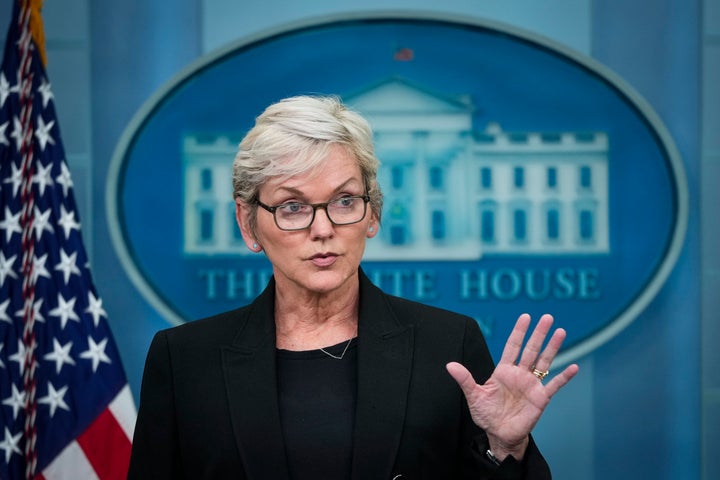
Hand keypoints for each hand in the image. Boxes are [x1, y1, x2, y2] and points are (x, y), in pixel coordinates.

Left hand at [446, 313, 578, 460]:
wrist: (499, 434)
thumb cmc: (486, 414)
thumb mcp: (474, 395)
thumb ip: (465, 379)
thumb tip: (449, 365)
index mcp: (503, 371)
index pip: (512, 346)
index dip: (519, 332)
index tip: (526, 317)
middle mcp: (519, 374)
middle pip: (531, 349)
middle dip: (538, 333)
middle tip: (548, 317)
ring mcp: (531, 385)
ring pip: (544, 362)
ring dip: (552, 347)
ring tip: (560, 332)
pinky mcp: (540, 398)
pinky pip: (554, 385)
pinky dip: (564, 377)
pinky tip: (574, 367)